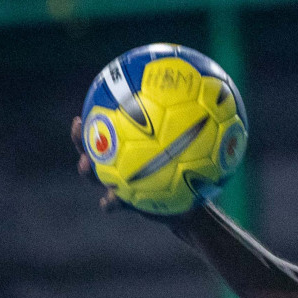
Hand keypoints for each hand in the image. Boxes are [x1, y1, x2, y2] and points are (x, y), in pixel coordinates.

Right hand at [71, 116, 204, 228]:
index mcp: (134, 146)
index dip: (98, 117)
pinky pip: (110, 203)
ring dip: (87, 170)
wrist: (190, 202)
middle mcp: (123, 161)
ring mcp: (121, 182)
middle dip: (82, 138)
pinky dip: (108, 203)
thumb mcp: (201, 150)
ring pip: (95, 175)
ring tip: (85, 166)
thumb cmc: (194, 172)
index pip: (111, 128)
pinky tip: (108, 203)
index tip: (91, 104)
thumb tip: (218, 93)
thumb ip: (202, 128)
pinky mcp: (126, 202)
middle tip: (80, 126)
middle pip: (94, 147)